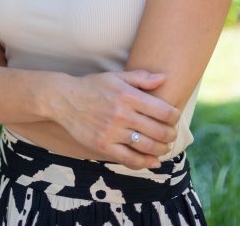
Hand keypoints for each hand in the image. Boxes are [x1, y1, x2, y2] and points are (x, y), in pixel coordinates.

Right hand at [54, 70, 180, 169]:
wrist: (64, 99)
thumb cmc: (93, 86)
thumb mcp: (117, 76)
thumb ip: (141, 78)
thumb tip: (164, 78)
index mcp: (128, 95)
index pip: (162, 110)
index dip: (174, 116)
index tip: (175, 117)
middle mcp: (122, 114)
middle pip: (158, 130)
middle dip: (170, 134)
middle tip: (172, 134)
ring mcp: (112, 132)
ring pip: (146, 146)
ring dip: (161, 149)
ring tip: (164, 146)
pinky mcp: (103, 146)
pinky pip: (129, 159)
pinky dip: (145, 163)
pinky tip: (152, 161)